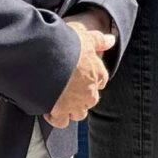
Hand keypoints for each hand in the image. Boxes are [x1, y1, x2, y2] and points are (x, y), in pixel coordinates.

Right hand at [44, 10, 115, 128]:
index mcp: (97, 73)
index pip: (101, 80)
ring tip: (59, 100)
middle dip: (82, 96)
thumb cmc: (66, 44)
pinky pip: (61, 122)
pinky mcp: (60, 112)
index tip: (81, 75)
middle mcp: (89, 91)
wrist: (45, 57)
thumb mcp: (85, 36)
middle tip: (68, 88)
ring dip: (71, 109)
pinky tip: (49, 109)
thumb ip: (98, 40)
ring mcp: (75, 103)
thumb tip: (112, 40)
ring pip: (78, 113)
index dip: (91, 79)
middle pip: (90, 99)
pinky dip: (56, 118)